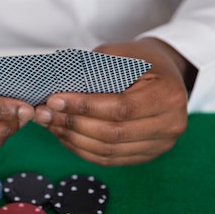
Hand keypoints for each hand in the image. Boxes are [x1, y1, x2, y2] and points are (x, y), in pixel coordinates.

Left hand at [33, 38, 194, 165]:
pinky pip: (109, 159)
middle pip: (113, 133)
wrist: (165, 73)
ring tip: (48, 123)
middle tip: (43, 113)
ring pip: (108, 151)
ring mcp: (160, 144)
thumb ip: (93, 70)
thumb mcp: (119, 54)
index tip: (54, 100)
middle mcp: (170, 124)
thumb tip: (56, 87)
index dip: (84, 106)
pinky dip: (81, 149)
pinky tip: (62, 135)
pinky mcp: (146, 155)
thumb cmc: (139, 60)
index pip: (120, 107)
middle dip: (72, 123)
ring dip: (72, 139)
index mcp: (168, 95)